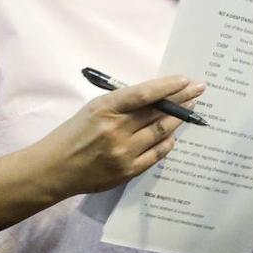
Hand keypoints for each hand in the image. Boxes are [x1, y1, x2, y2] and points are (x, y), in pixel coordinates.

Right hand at [29, 75, 204, 198]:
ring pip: (161, 133)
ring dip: (179, 120)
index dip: (168, 86)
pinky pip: (156, 155)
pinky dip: (167, 143)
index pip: (144, 94)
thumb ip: (121, 104)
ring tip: (190, 110)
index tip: (186, 80)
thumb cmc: (73, 133)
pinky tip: (173, 136)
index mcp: (105, 109)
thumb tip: (155, 97)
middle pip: (158, 112)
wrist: (55, 168)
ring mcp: (123, 153)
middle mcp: (116, 130)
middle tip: (197, 91)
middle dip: (181, 100)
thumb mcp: (93, 109)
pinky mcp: (127, 172)